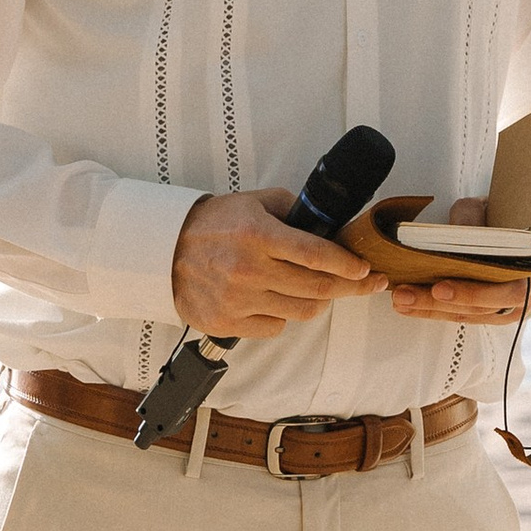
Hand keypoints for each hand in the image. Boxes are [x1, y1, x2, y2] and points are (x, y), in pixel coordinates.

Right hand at [171, 188, 383, 336]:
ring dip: (318, 302)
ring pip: (302, 312)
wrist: (163, 250)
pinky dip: (283, 316)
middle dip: (351, 287)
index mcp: (258, 235)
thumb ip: (294, 210)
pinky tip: (277, 300)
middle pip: (318, 288)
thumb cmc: (214, 224)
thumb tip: (331, 225)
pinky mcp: (227, 323)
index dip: (348, 265)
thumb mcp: (254, 202)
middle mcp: (249, 269)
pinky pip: (275, 327)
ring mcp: (238, 300)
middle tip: (366, 284)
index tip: (366, 270)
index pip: (317, 255)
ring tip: (318, 290)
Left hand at [387, 200, 530, 326]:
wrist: (526, 234)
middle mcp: (522, 297)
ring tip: (400, 299)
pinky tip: (409, 305)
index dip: (472, 292)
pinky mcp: (487, 312)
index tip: (440, 287)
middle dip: (437, 303)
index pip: (505, 290)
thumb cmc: (511, 222)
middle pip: (478, 308)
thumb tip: (457, 231)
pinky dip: (433, 311)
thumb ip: (476, 218)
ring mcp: (505, 308)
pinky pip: (460, 316)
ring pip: (465, 315)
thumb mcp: (495, 211)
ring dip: (429, 309)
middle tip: (406, 294)